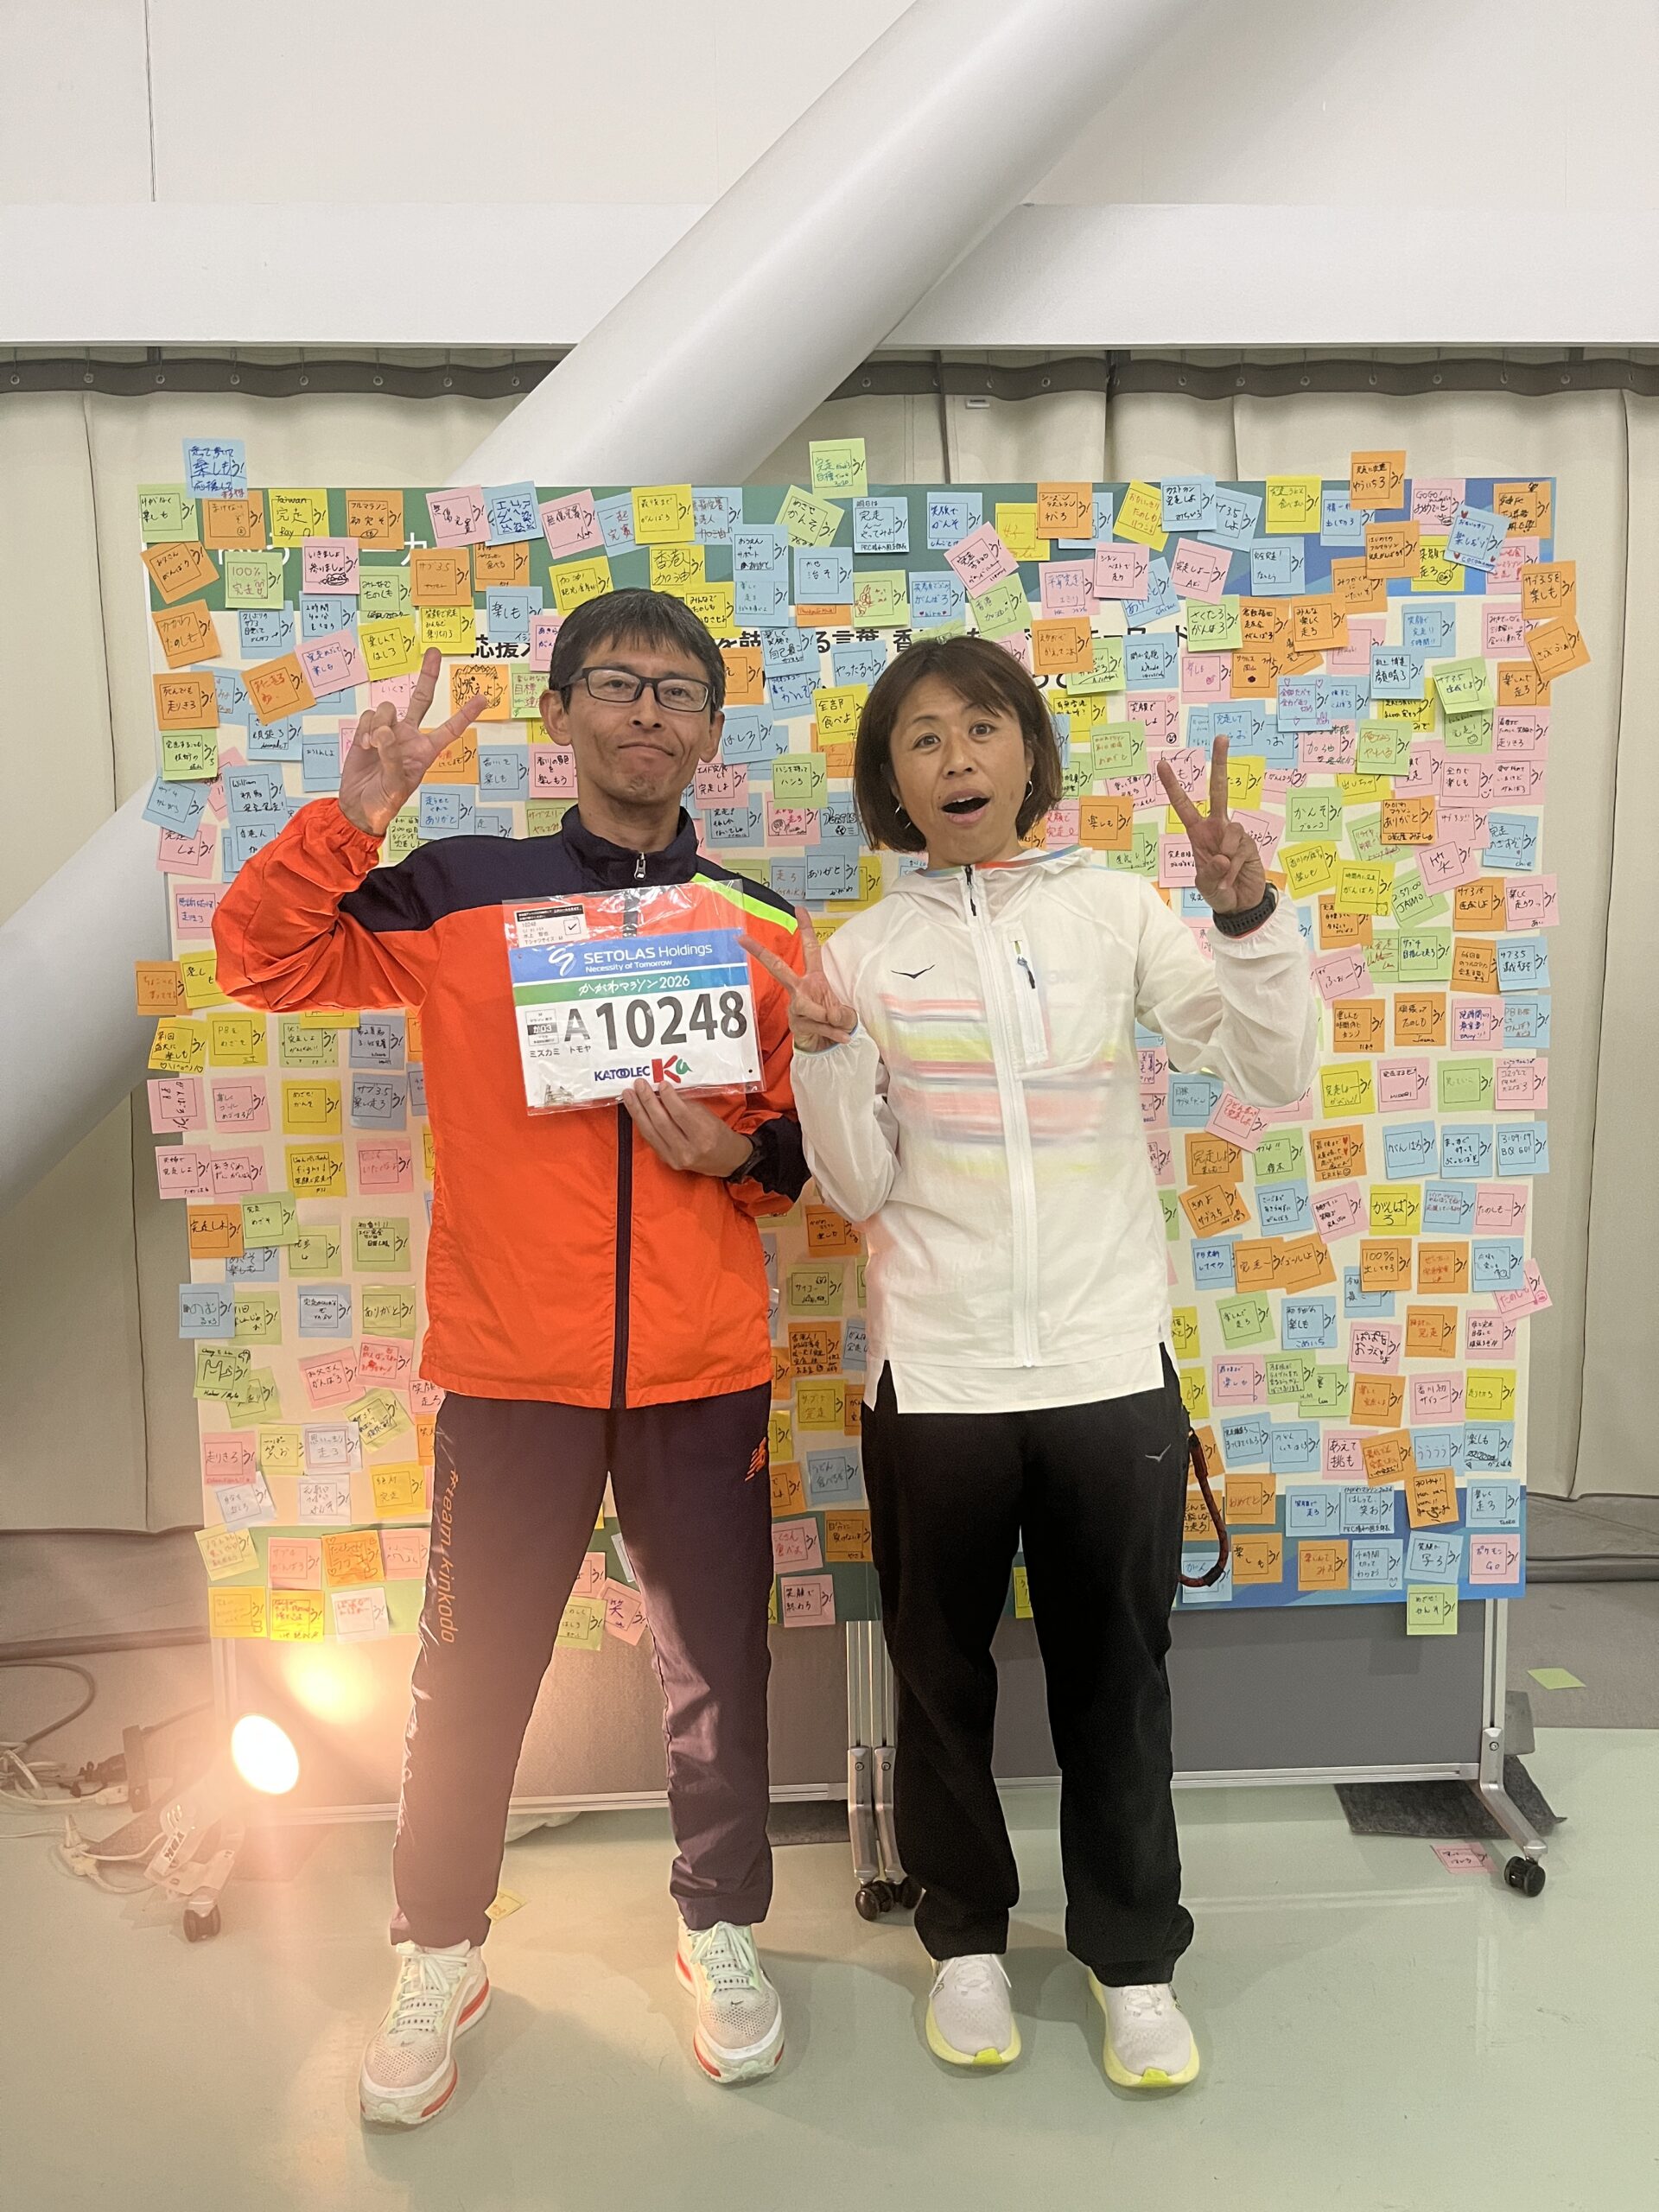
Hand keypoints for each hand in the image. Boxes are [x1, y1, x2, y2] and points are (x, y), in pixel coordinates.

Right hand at [337, 648, 487, 836]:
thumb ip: (392, 757)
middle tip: (434, 653)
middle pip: (422, 699)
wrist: (358, 805)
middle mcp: (410, 736)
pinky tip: (365, 746)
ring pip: (387, 708)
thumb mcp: (396, 785)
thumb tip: (384, 732)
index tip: (484, 698)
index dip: (466, 713)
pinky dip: (365, 730)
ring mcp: (389, 731)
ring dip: (379, 725)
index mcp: (425, 751)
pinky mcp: (368, 731)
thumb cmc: (384, 801)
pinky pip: (368, 716)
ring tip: (375, 747)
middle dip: (427, 675)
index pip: (450, 729)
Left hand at [622, 1081, 754, 1176]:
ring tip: (629, 1095)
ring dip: (637, 1111)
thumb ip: (687, 1105)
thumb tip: (664, 1091)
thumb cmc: (718, 1134)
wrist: (725, 1160)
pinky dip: (641, 1123)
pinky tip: (635, 1110)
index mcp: (704, 1136)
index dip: (668, 1098)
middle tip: (639, 1085)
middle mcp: (688, 1150)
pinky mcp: (667, 1160)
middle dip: (647, 1101)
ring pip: (651, 1132)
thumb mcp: (709, 1116)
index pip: (681, 1115)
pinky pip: (650, 1139)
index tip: (661, 1084)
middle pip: (662, 1123)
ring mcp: (675, 1158)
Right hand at [738, 910, 855, 1053]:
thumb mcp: (844, 1014)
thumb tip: (829, 1014)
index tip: (799, 909)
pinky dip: (832, 1032)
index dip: (806, 930)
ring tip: (838, 1026)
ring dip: (827, 1018)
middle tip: (743, 939)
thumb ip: (840, 1013)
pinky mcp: (794, 1023)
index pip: (811, 950)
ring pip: (806, 1006)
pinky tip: (841, 1037)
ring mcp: (795, 1006)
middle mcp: (801, 989)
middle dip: (760, 953)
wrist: (827, 1046)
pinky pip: (814, 1024)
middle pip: (778, 968)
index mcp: (814, 979)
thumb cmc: (835, 1022)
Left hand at [1156, 734, 1266, 914]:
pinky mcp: (1250, 844)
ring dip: (1226, 857)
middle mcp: (1216, 827)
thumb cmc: (1217, 892)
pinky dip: (1234, 868)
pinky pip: (1241, 849)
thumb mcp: (1205, 885)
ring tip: (1224, 874)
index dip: (1173, 785)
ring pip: (1232, 831)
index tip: (1163, 764)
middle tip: (1221, 737)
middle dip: (1220, 763)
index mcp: (1197, 833)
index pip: (1183, 805)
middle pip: (1219, 790)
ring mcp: (1234, 834)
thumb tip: (1221, 856)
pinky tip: (1232, 878)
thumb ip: (1210, 872)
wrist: (1240, 906)